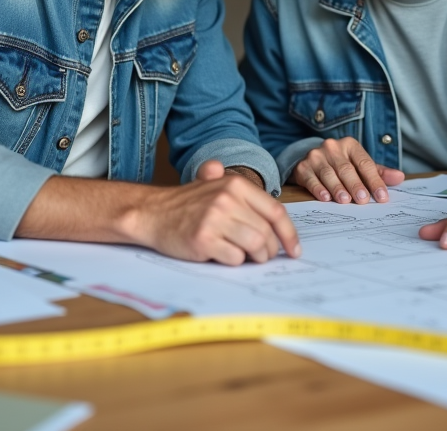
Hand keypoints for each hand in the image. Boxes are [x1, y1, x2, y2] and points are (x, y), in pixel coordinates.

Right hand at [132, 161, 300, 265]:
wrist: (151, 213)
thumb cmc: (187, 205)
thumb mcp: (215, 187)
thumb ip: (244, 194)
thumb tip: (277, 214)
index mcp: (236, 185)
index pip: (275, 211)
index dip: (289, 234)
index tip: (295, 249)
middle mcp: (227, 199)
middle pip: (266, 233)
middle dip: (270, 250)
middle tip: (263, 256)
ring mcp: (215, 220)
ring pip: (254, 247)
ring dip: (255, 258)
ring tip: (246, 257)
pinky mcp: (203, 240)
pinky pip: (234, 259)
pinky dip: (233, 262)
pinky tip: (222, 254)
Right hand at [289, 137, 404, 203]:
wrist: (309, 159)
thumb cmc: (340, 165)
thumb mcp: (359, 165)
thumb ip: (378, 172)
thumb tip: (400, 178)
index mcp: (350, 145)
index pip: (365, 163)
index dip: (374, 180)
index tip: (382, 196)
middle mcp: (332, 148)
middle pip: (346, 168)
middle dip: (355, 185)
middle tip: (363, 200)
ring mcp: (316, 157)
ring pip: (328, 173)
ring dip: (337, 188)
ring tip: (345, 200)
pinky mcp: (303, 168)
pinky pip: (311, 179)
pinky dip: (318, 189)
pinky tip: (325, 198)